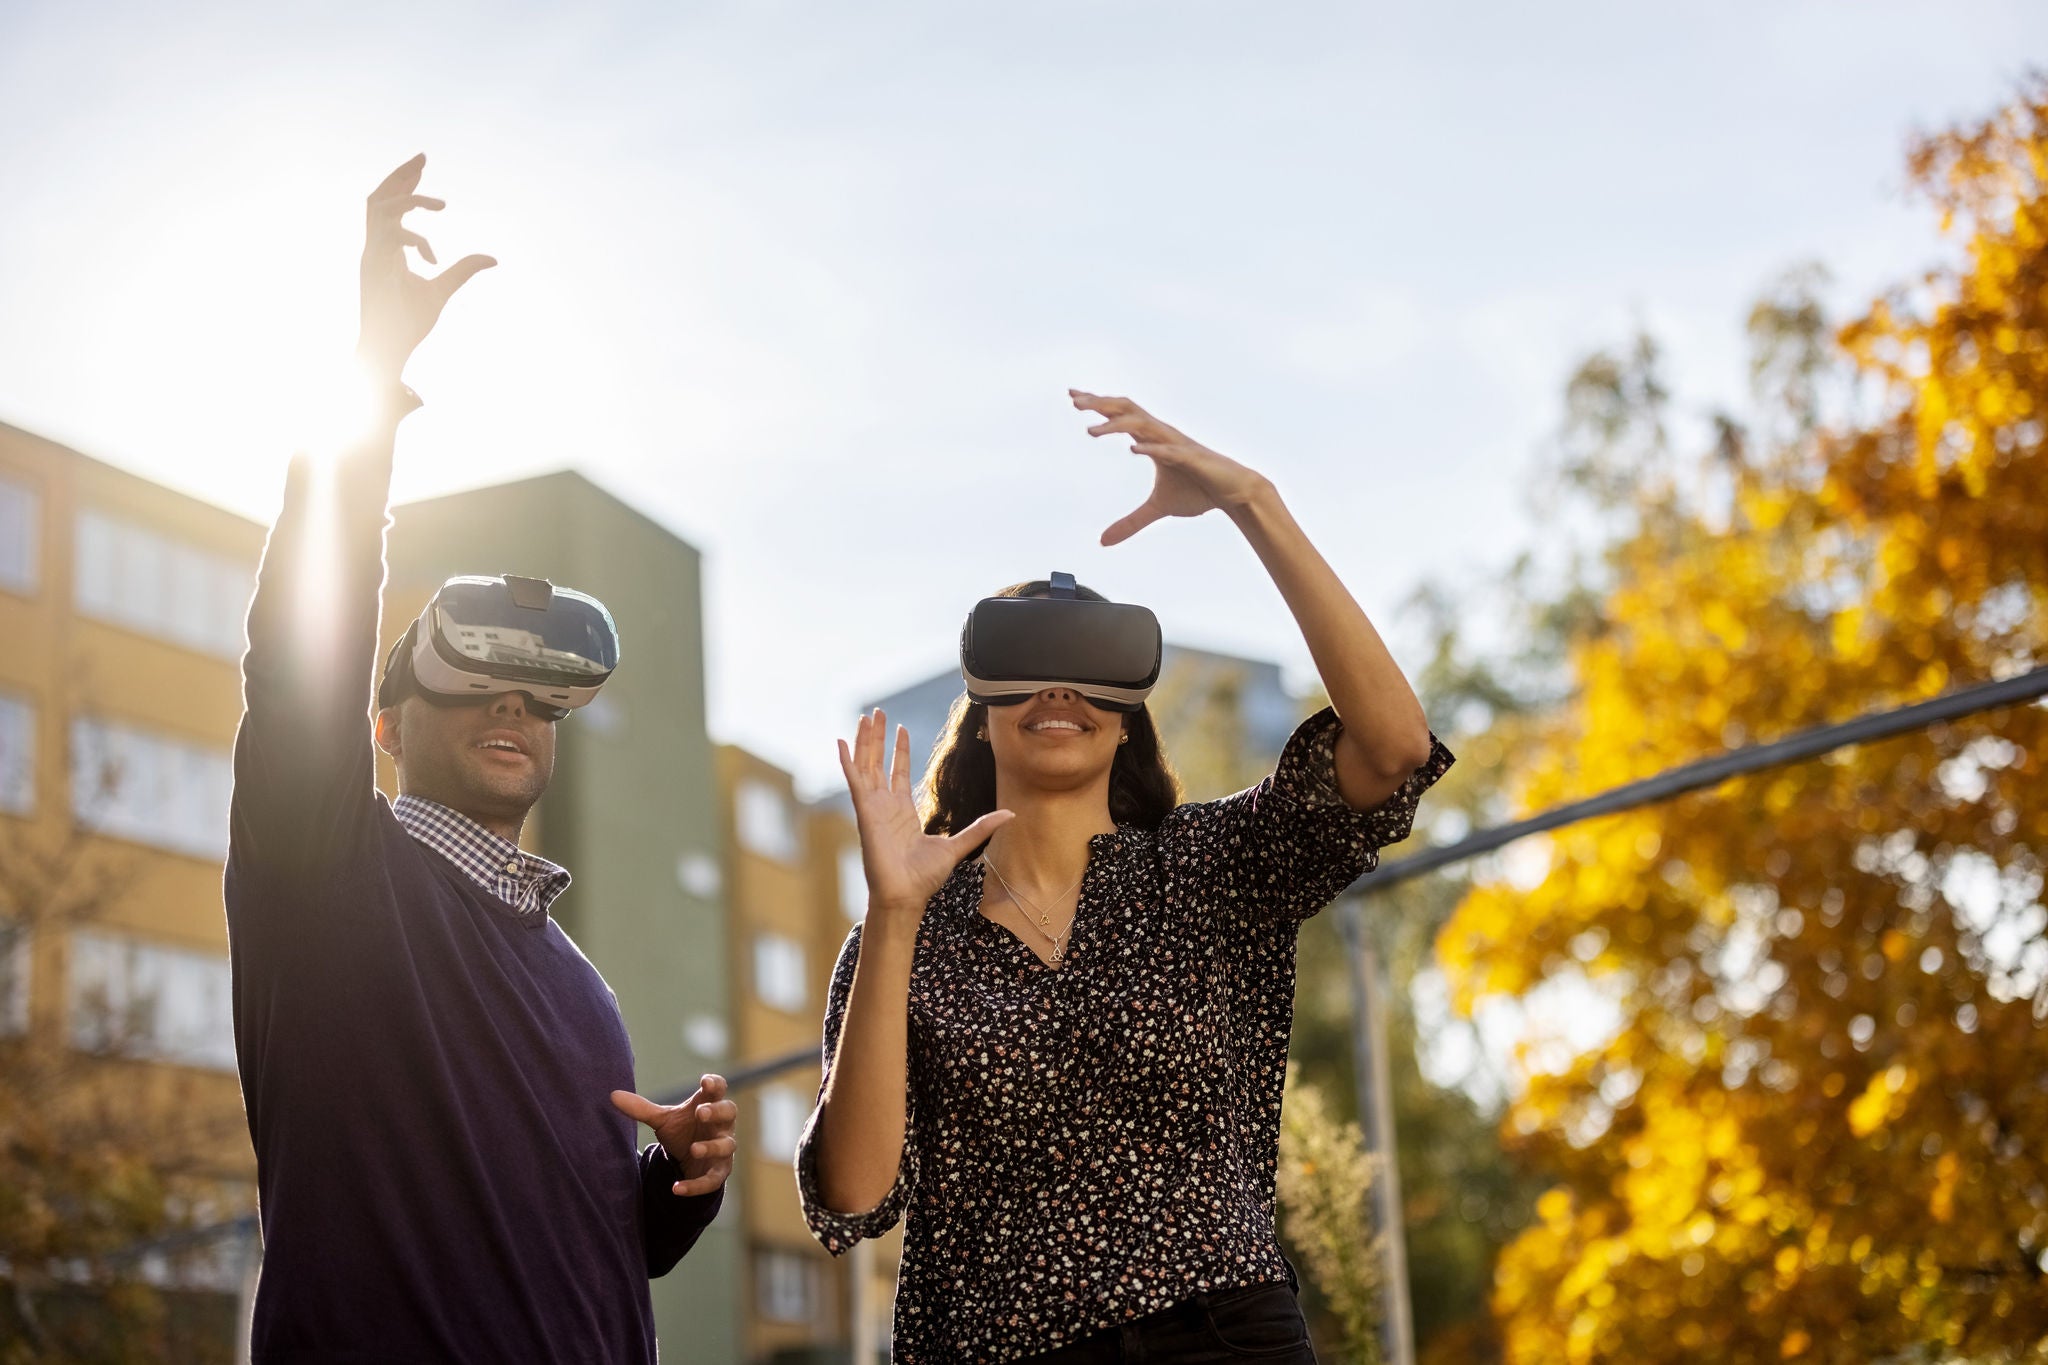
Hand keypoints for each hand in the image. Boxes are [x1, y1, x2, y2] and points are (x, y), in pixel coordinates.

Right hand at [358, 154, 496, 386]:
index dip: (404, 182)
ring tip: (442, 205)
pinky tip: (432, 257)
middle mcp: (375, 248)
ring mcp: (372, 258)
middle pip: (378, 197)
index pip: (388, 204)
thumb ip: (462, 270)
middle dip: (400, 174)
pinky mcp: (374, 272)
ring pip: (379, 211)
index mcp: (386, 249)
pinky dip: (412, 239)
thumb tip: (491, 257)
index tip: (424, 166)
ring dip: (408, 200)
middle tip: (423, 156)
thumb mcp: (442, 290)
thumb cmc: (408, 324)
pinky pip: (388, 241)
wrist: (388, 352)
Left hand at [612, 1077, 737, 1197]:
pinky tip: (677, 1189)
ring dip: (712, 1146)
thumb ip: (641, 1109)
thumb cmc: (683, 1131)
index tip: (705, 1081)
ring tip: (694, 1148)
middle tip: (701, 1113)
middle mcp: (721, 1125)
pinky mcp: (719, 1172)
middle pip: (729, 1111)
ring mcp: (723, 1148)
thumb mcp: (662, 1120)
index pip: (718, 1089)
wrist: (690, 1160)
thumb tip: (612, 1095)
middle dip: (717, 1112)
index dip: (715, 1084)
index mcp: (708, 1105)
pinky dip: (696, 1186)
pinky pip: (712, 1179)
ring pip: (727, 1145)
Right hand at [838, 709, 1011, 918]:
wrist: (906, 896)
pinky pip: (854, 782)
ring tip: (865, 717)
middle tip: (878, 712)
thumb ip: (981, 827)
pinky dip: (847, 762)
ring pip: (866, 766)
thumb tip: (1011, 814)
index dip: (898, 750)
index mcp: (902, 812)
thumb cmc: (924, 878)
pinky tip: (841, 742)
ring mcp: (873, 808)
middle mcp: (885, 807)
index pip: (897, 773)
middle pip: (879, 763)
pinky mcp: (865, 813)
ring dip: (865, 741)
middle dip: (879, 738)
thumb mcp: (959, 846)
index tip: (900, 728)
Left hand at [1070, 390, 1273, 545]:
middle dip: (1100, 403)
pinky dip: (1151, 448)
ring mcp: (1176, 443)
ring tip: (1091, 431)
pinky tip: (1133, 448)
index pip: (1120, 415)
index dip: (1098, 405)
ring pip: (1142, 424)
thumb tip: (1102, 542)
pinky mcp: (1191, 457)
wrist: (1234, 493)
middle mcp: (1162, 434)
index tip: (1073, 397)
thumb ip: (1130, 523)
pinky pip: (1168, 450)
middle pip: (1126, 409)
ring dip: (1116, 424)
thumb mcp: (1157, 509)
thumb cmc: (1198, 492)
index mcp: (1152, 439)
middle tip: (1073, 400)